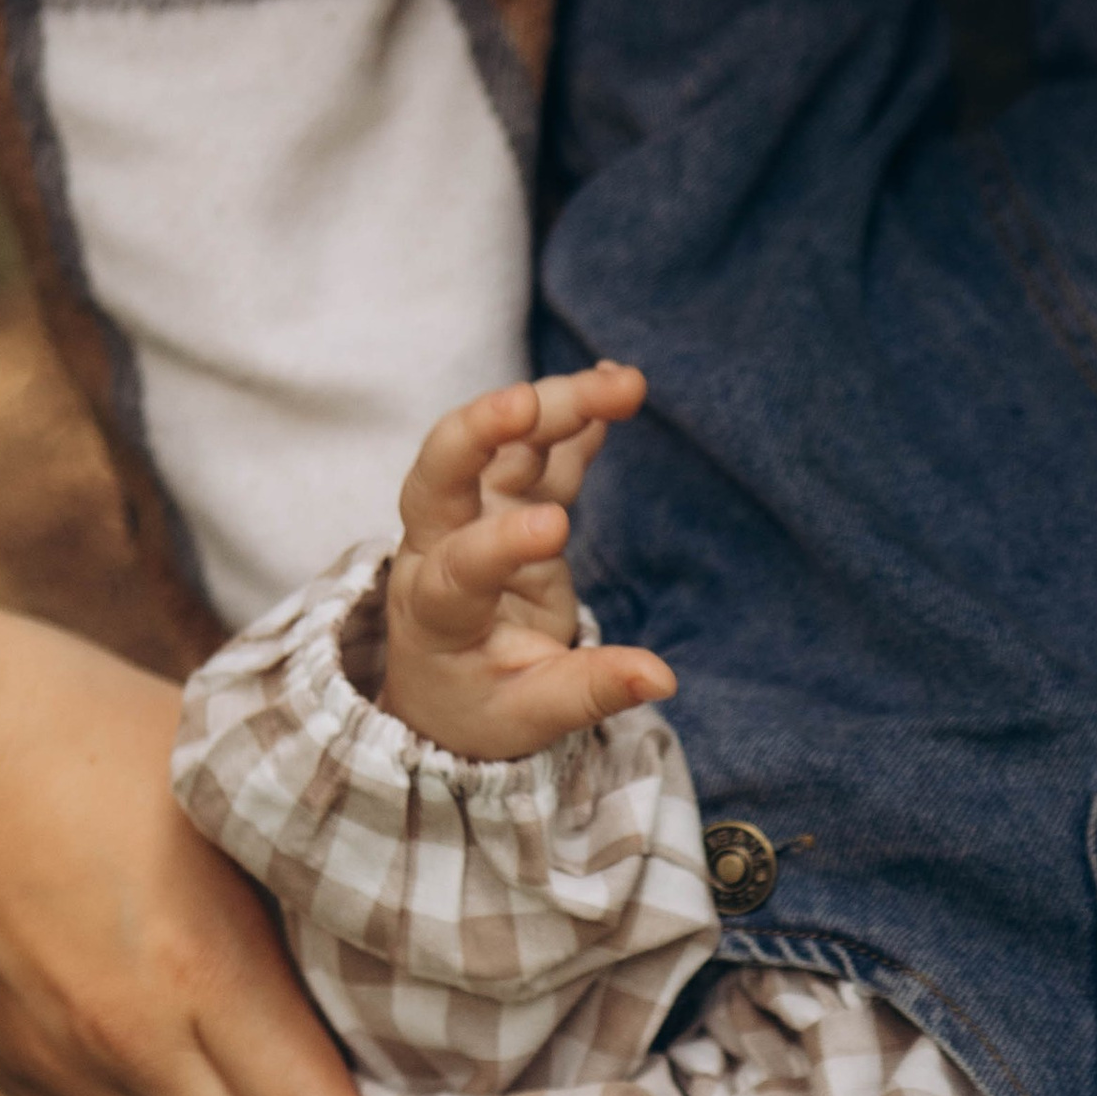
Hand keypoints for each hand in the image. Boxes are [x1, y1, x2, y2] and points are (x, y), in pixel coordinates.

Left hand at [381, 364, 675, 757]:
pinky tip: (614, 380)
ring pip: (503, 446)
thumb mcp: (532, 715)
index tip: (556, 529)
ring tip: (622, 385)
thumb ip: (590, 691)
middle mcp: (438, 546)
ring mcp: (475, 515)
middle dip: (479, 431)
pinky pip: (541, 449)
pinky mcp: (510, 502)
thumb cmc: (480, 705)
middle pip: (444, 474)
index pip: (455, 568)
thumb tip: (661, 679)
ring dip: (555, 407)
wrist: (448, 686)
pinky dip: (574, 416)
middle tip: (527, 402)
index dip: (498, 544)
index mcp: (434, 609)